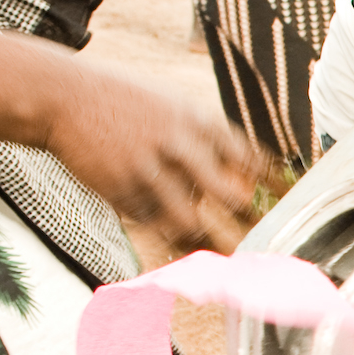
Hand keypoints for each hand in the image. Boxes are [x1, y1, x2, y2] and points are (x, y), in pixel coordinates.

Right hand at [42, 68, 269, 257]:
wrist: (64, 98)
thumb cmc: (125, 102)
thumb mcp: (174, 105)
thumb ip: (206, 139)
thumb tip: (242, 175)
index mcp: (197, 121)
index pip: (248, 157)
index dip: (272, 182)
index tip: (289, 200)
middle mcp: (179, 146)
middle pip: (229, 196)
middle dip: (248, 220)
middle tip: (260, 238)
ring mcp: (150, 171)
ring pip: (191, 222)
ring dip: (210, 242)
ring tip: (223, 256)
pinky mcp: (123, 192)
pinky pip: (154, 225)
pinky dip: (168, 238)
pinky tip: (180, 247)